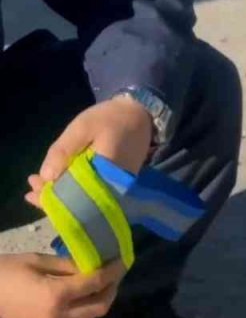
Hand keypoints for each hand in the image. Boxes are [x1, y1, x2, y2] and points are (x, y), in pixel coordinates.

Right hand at [0, 255, 125, 317]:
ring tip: (97, 287)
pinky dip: (82, 313)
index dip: (113, 272)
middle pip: (100, 307)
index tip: (122, 262)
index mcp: (55, 295)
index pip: (95, 283)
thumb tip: (90, 267)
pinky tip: (78, 300)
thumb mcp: (34, 260)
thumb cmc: (1, 273)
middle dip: (111, 290)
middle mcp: (58, 316)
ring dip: (98, 304)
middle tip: (113, 276)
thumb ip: (66, 266)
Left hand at [25, 96, 153, 207]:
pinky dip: (75, 190)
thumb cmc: (111, 119)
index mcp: (106, 173)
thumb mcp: (82, 128)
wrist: (140, 115)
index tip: (34, 183)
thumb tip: (45, 176)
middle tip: (32, 186)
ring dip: (63, 195)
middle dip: (54, 197)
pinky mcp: (117, 186)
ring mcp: (117, 188)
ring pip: (86, 199)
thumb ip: (63, 151)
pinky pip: (93, 193)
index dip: (52, 192)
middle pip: (79, 201)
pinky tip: (60, 184)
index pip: (74, 192)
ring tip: (40, 186)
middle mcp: (114, 187)